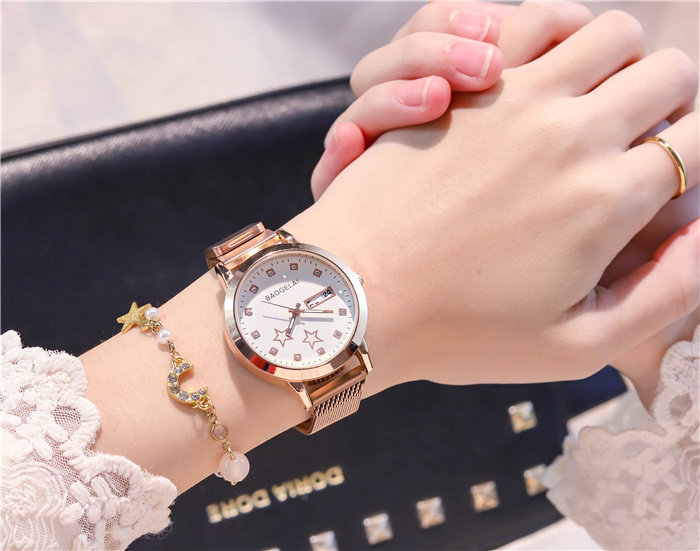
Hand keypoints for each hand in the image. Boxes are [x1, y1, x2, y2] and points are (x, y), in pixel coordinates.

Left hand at [286, 10, 698, 389]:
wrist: (359, 294)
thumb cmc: (457, 333)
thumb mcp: (575, 348)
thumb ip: (665, 294)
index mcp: (608, 200)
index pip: (697, 142)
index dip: (692, 154)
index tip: (663, 174)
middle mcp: (571, 133)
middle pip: (666, 73)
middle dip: (669, 100)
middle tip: (639, 135)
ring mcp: (514, 97)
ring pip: (609, 32)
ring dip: (618, 60)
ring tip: (595, 97)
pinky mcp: (465, 84)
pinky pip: (530, 20)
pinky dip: (553, 31)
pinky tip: (540, 66)